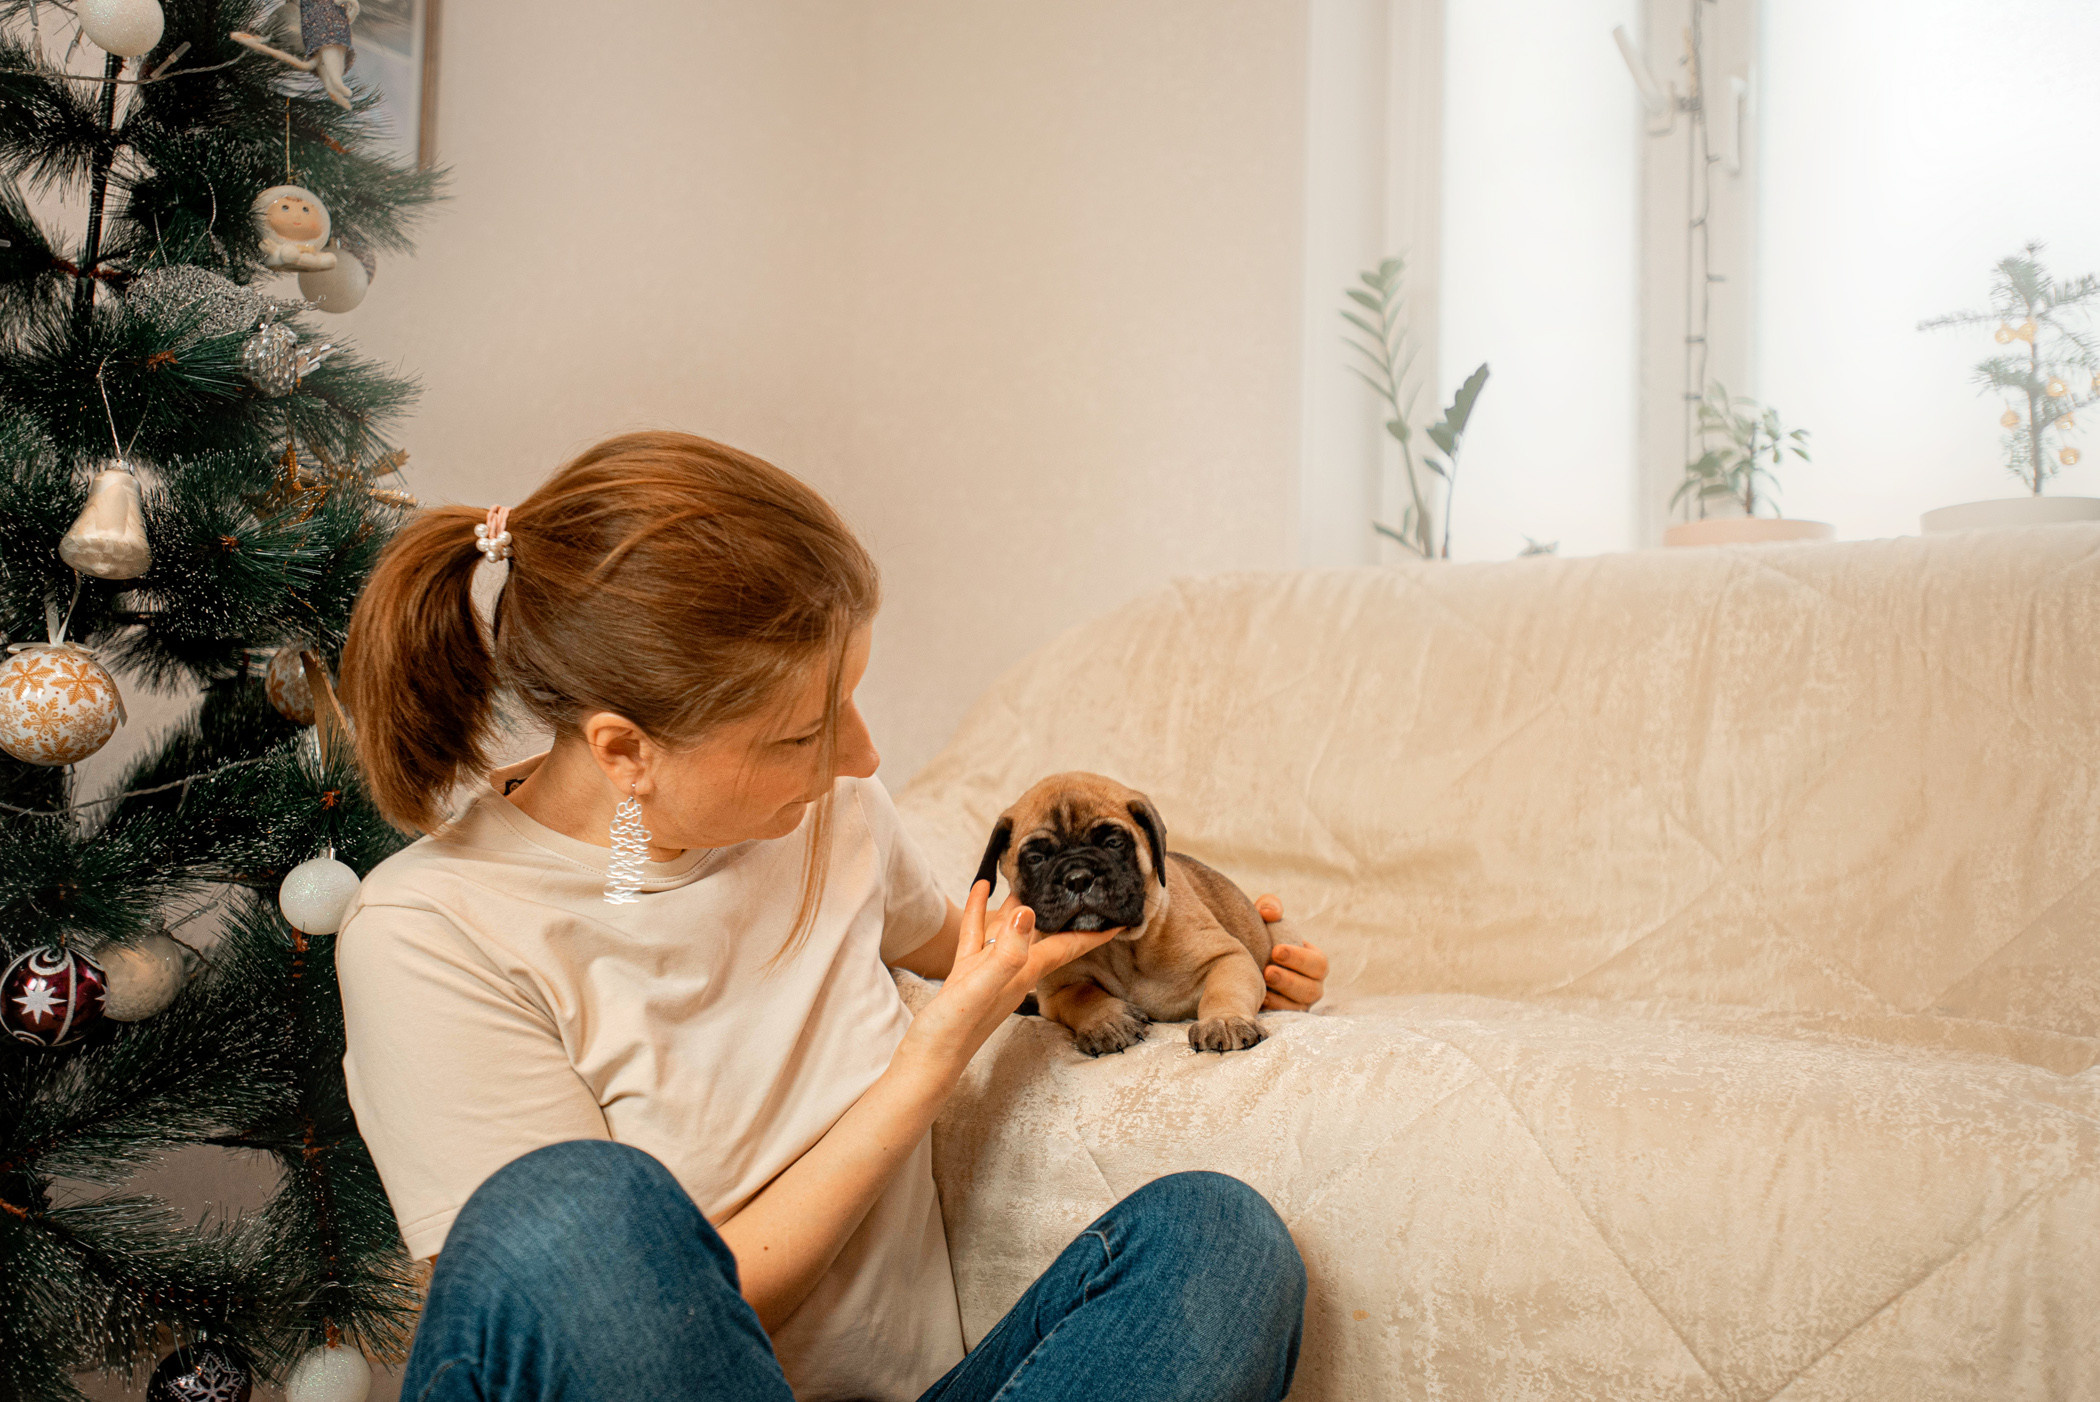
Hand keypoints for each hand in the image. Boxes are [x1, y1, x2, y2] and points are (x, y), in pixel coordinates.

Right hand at [901, 881, 1117, 1077]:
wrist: (924, 1062)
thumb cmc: (952, 1032)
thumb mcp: (979, 988)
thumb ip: (1005, 954)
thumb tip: (1027, 913)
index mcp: (1024, 973)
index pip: (1068, 947)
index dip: (1095, 932)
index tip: (1121, 916)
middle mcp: (1013, 971)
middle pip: (1047, 934)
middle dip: (1064, 912)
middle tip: (1079, 884)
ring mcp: (989, 972)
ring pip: (1012, 928)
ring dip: (1021, 902)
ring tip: (1031, 873)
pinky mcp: (966, 973)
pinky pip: (979, 933)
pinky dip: (982, 909)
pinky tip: (981, 887)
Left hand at [1255, 894, 1327, 1010]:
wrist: (1244, 958)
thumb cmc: (1262, 935)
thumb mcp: (1266, 916)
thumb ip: (1270, 907)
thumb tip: (1269, 913)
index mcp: (1314, 962)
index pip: (1319, 963)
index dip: (1300, 958)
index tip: (1276, 950)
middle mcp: (1312, 986)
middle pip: (1312, 989)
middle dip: (1290, 980)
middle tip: (1268, 970)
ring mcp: (1299, 1004)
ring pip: (1299, 1007)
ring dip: (1281, 997)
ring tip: (1261, 984)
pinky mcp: (1284, 1017)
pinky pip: (1283, 1019)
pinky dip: (1271, 1009)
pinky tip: (1257, 998)